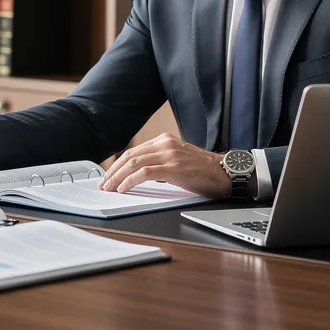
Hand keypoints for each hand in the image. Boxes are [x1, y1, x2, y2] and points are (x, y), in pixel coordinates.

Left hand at [98, 133, 231, 197]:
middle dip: (113, 171)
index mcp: (165, 141)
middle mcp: (165, 144)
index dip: (117, 165)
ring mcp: (169, 155)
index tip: (108, 176)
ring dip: (117, 177)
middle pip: (130, 156)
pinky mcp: (174, 168)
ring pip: (134, 163)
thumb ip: (161, 162)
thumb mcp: (179, 160)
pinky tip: (123, 189)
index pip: (134, 151)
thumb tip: (138, 175)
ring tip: (108, 188)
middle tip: (103, 184)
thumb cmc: (205, 171)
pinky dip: (130, 181)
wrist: (226, 173)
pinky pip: (144, 173)